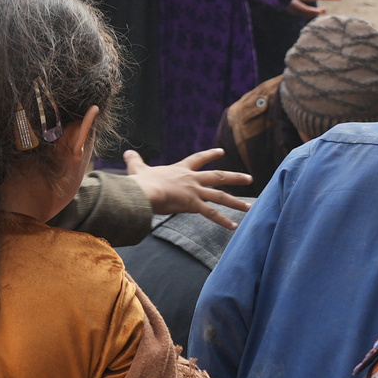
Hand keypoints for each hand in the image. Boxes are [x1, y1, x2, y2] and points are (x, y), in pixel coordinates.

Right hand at [127, 146, 252, 229]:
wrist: (144, 190)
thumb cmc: (141, 181)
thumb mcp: (137, 168)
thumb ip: (134, 160)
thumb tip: (127, 152)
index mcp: (180, 169)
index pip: (199, 159)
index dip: (210, 155)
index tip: (222, 151)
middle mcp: (191, 179)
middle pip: (218, 176)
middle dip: (235, 177)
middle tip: (249, 177)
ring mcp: (194, 192)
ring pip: (220, 196)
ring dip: (236, 202)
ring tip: (250, 206)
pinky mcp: (192, 204)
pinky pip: (211, 214)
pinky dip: (223, 220)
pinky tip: (234, 226)